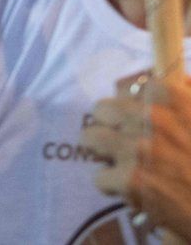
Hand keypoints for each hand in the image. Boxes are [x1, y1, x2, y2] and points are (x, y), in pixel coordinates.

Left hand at [81, 74, 190, 240]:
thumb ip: (180, 92)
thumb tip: (154, 79)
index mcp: (169, 95)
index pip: (125, 87)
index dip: (128, 105)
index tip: (137, 119)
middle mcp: (150, 116)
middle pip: (101, 109)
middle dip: (109, 126)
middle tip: (122, 142)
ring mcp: (138, 147)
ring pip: (90, 138)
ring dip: (103, 152)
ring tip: (120, 163)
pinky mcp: (132, 179)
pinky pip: (100, 177)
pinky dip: (113, 187)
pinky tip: (133, 191)